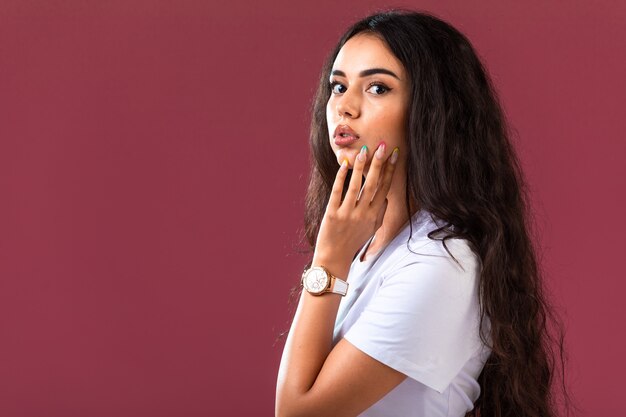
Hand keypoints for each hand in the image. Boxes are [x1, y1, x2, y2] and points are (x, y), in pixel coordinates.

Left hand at [312, 143, 398, 274]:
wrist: (334, 258)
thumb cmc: (353, 242)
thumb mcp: (371, 230)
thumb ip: (380, 214)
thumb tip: (386, 198)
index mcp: (374, 215)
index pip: (384, 188)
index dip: (389, 170)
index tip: (394, 154)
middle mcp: (363, 214)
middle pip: (373, 184)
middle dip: (378, 164)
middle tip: (381, 145)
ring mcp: (348, 214)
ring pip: (356, 186)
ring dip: (360, 167)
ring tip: (362, 151)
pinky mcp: (332, 215)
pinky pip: (337, 192)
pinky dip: (341, 178)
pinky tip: (344, 165)